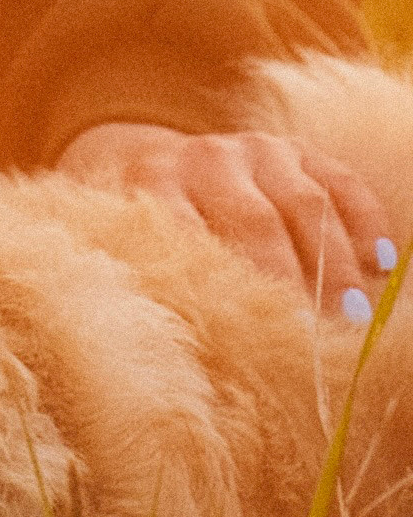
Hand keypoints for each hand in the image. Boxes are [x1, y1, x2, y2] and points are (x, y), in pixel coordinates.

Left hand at [55, 121, 398, 317]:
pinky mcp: (299, 149)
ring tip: (356, 318)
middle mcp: (204, 157)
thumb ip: (150, 288)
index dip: (229, 295)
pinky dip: (366, 221)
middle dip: (291, 285)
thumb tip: (167, 368)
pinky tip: (382, 264)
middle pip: (256, 222)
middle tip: (318, 341)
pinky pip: (342, 181)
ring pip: (305, 202)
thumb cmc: (151, 241)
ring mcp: (255, 149)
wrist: (165, 170)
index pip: (193, 240)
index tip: (255, 345)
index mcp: (152, 184)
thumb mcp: (135, 256)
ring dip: (335, 265)